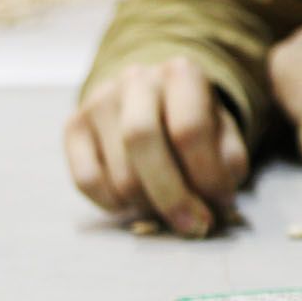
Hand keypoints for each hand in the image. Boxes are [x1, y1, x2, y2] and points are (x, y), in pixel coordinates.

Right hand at [64, 57, 249, 236]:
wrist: (149, 96)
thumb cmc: (191, 120)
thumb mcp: (222, 131)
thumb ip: (228, 161)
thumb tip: (218, 199)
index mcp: (181, 74)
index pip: (189, 128)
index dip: (206, 175)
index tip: (218, 206)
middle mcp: (136, 80)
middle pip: (142, 141)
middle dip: (171, 195)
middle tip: (190, 226)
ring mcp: (99, 101)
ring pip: (118, 171)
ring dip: (146, 203)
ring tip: (163, 206)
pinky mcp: (73, 126)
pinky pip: (86, 180)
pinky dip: (112, 204)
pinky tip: (130, 203)